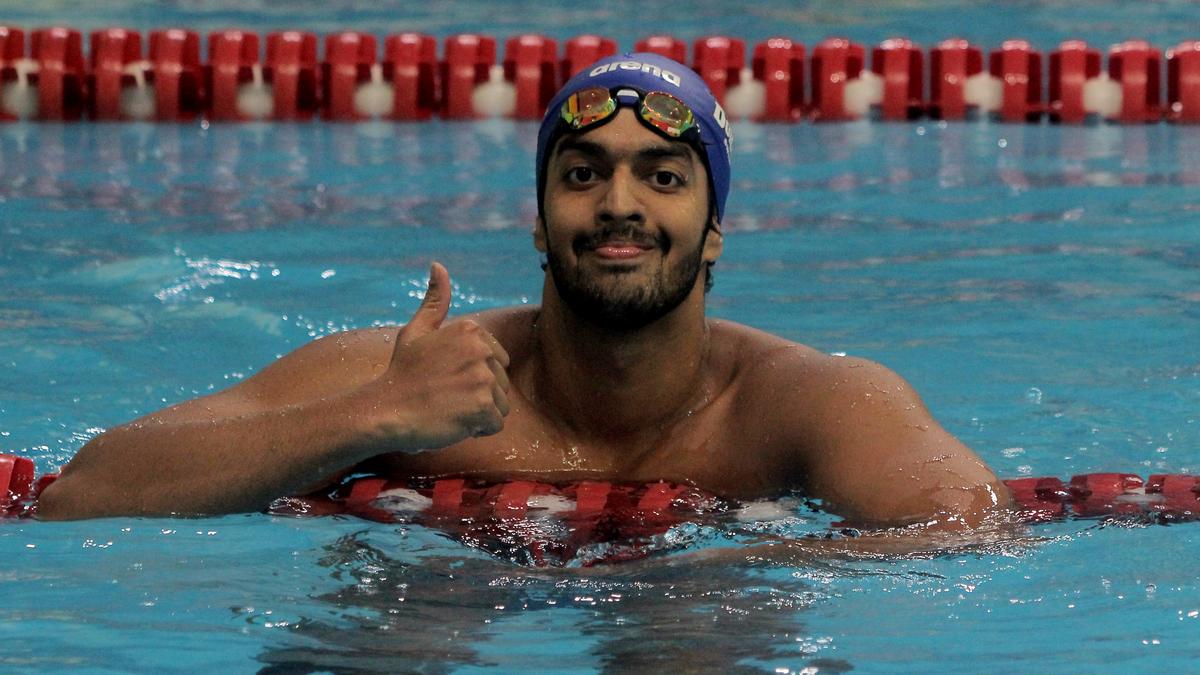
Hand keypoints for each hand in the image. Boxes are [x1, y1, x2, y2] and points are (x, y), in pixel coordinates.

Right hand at [362, 262, 510, 449]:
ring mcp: (484, 377)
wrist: (384, 411)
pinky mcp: (483, 405)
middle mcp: (481, 349)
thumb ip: (435, 301)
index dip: (472, 377)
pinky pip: (495, 424)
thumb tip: (438, 265)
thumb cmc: (401, 374)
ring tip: (448, 409)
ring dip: (478, 414)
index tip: (444, 378)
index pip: (498, 362)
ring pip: (500, 405)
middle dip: (478, 396)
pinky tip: (451, 421)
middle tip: (445, 396)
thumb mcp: (416, 331)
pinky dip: (476, 430)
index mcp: (471, 330)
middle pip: (501, 384)